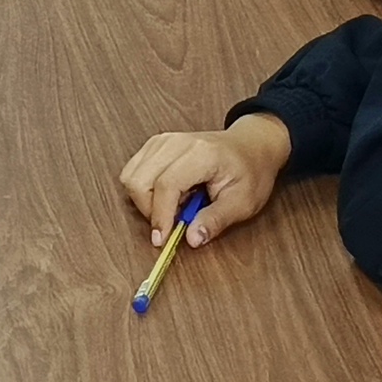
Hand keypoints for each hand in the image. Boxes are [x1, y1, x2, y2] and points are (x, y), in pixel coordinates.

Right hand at [118, 114, 287, 247]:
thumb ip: (216, 221)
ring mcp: (162, 141)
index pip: (166, 185)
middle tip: (176, 220)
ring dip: (146, 200)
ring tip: (176, 204)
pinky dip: (143, 190)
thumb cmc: (250, 172)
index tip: (161, 240)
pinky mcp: (155, 145)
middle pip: (139, 180)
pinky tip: (169, 194)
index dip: (160, 216)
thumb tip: (192, 240)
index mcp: (201, 153)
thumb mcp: (243, 202)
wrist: (250, 146)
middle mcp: (176, 142)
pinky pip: (133, 171)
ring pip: (130, 176)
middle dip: (149, 210)